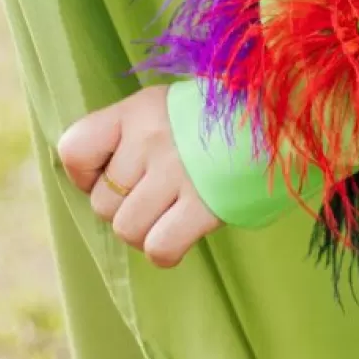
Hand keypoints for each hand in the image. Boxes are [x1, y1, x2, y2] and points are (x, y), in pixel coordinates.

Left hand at [56, 84, 222, 266]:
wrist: (284, 115)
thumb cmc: (217, 118)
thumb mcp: (165, 108)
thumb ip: (127, 135)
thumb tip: (93, 181)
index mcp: (138, 110)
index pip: (74, 150)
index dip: (85, 174)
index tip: (110, 171)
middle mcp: (152, 139)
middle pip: (102, 204)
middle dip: (125, 207)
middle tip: (158, 191)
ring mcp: (179, 172)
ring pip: (127, 230)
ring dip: (147, 231)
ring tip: (172, 210)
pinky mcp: (207, 204)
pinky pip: (159, 248)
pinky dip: (166, 251)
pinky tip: (182, 233)